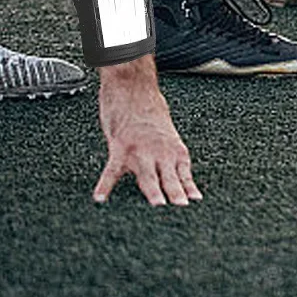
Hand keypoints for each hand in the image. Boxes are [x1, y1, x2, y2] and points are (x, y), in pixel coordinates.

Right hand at [94, 57, 201, 206]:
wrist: (133, 88)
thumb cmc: (148, 112)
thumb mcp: (166, 134)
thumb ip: (169, 156)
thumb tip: (175, 177)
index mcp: (173, 148)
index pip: (184, 173)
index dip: (189, 187)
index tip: (196, 202)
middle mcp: (160, 150)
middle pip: (169, 177)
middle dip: (176, 193)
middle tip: (182, 208)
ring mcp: (140, 149)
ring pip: (148, 174)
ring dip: (153, 190)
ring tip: (157, 205)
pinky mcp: (120, 146)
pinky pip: (112, 169)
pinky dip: (105, 184)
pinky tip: (100, 198)